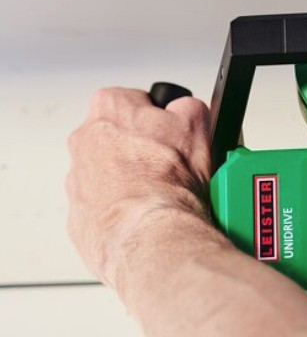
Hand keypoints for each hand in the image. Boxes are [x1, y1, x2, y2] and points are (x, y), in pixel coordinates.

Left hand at [66, 88, 212, 291]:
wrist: (153, 236)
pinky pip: (108, 206)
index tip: (175, 133)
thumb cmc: (169, 185)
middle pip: (121, 136)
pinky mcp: (80, 216)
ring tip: (168, 195)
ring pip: (113, 173)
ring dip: (136, 181)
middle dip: (146, 149)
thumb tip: (189, 110)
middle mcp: (85, 140)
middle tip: (175, 166)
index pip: (136, 100)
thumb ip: (190, 107)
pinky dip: (127, 210)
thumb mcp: (198, 126)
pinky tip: (151, 214)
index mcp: (110, 108)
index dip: (162, 118)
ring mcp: (79, 179)